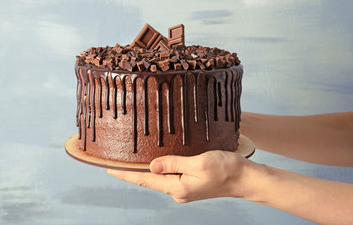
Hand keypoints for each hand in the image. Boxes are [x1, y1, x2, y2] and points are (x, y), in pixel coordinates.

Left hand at [107, 150, 256, 202]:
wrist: (244, 178)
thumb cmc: (226, 169)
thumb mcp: (198, 163)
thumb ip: (173, 164)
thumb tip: (151, 166)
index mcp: (177, 187)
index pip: (145, 180)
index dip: (125, 175)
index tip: (108, 169)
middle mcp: (178, 191)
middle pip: (148, 180)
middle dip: (131, 172)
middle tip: (114, 162)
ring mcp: (184, 188)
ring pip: (158, 178)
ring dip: (143, 171)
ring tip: (129, 162)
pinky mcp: (189, 183)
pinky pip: (168, 176)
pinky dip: (157, 169)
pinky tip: (154, 163)